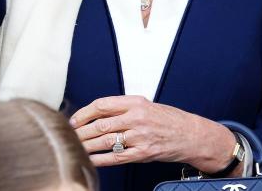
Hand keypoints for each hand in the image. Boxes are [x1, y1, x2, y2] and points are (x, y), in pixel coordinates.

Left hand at [70, 95, 237, 173]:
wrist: (192, 135)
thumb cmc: (167, 119)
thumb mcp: (144, 105)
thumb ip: (121, 108)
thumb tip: (94, 114)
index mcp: (134, 102)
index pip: (101, 105)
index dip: (84, 113)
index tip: (73, 119)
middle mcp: (136, 118)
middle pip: (100, 124)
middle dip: (81, 131)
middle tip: (69, 135)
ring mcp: (140, 136)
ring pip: (105, 140)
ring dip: (87, 145)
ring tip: (74, 146)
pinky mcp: (144, 153)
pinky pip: (117, 156)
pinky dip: (100, 159)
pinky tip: (90, 159)